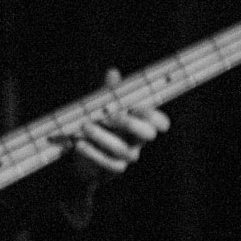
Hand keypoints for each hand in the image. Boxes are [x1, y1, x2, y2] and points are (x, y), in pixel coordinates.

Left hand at [70, 68, 170, 182]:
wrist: (84, 149)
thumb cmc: (100, 121)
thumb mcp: (104, 105)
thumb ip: (110, 91)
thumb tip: (112, 73)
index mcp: (142, 122)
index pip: (161, 121)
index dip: (152, 114)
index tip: (136, 105)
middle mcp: (139, 140)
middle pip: (148, 134)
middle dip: (130, 123)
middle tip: (111, 115)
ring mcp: (129, 155)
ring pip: (124, 150)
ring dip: (103, 137)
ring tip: (85, 126)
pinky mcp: (115, 168)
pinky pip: (108, 164)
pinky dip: (92, 153)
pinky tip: (79, 143)